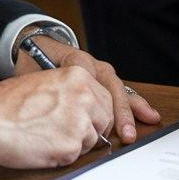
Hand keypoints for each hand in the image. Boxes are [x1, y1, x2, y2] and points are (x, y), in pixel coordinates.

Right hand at [0, 66, 112, 168]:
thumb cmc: (8, 103)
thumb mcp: (46, 82)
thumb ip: (71, 93)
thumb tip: (86, 110)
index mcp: (80, 76)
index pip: (105, 99)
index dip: (97, 114)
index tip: (90, 122)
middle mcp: (85, 96)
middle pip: (104, 120)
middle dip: (91, 130)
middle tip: (70, 136)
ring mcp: (80, 121)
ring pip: (91, 140)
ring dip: (75, 144)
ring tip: (47, 138)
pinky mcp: (71, 146)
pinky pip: (75, 156)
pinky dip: (61, 156)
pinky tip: (42, 147)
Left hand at [15, 38, 160, 143]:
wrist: (37, 48)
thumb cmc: (33, 63)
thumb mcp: (30, 70)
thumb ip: (38, 85)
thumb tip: (43, 107)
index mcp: (73, 59)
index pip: (84, 73)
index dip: (87, 94)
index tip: (90, 116)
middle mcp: (92, 65)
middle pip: (110, 85)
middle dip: (119, 109)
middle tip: (125, 131)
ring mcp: (101, 73)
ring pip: (119, 89)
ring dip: (131, 108)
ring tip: (147, 121)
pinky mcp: (104, 81)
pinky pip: (122, 93)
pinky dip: (134, 105)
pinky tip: (149, 115)